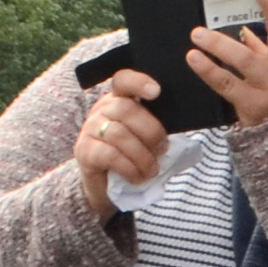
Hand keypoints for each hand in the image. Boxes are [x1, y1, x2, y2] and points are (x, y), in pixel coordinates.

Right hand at [72, 69, 167, 220]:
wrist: (110, 186)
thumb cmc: (136, 156)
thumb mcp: (149, 137)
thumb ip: (158, 123)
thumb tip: (183, 117)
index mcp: (120, 99)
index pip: (123, 80)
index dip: (138, 82)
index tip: (156, 92)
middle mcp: (102, 110)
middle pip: (127, 110)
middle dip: (151, 132)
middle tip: (162, 151)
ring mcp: (89, 129)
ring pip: (119, 134)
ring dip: (143, 156)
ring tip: (152, 170)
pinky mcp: (84, 151)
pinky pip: (110, 155)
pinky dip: (130, 168)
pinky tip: (138, 177)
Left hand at [185, 0, 267, 126]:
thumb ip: (266, 44)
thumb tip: (243, 26)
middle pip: (249, 60)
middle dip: (222, 46)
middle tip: (198, 32)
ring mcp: (262, 97)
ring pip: (231, 80)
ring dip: (208, 65)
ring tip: (192, 52)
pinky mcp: (248, 112)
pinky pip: (224, 92)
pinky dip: (208, 76)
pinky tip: (195, 63)